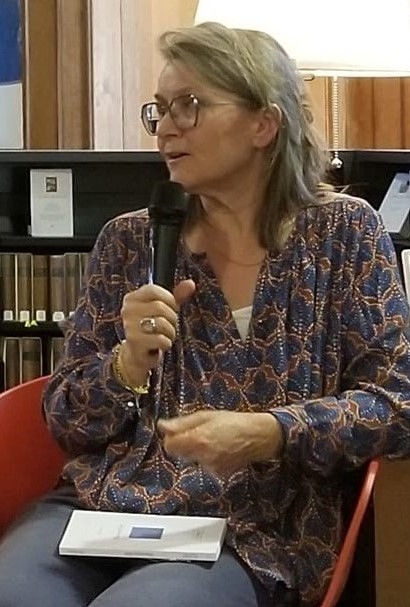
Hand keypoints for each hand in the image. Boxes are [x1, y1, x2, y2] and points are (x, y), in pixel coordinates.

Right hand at [119, 279, 194, 384]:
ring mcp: (130, 327)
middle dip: (172, 318)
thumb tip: (191, 283)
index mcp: (132, 299)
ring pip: (161, 323)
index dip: (168, 298)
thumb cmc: (151, 328)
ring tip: (166, 335)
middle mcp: (128, 311)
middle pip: (160, 306)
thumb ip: (177, 295)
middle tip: (169, 325)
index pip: (152, 290)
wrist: (137, 354)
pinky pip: (161, 339)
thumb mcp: (164, 309)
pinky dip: (167, 343)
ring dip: (171, 331)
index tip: (172, 307)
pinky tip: (161, 344)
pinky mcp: (135, 342)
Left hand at [157, 410, 283, 475]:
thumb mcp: (206, 416)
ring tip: (214, 440)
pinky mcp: (219, 474)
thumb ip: (182, 423)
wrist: (258, 436)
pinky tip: (220, 449)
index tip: (177, 432)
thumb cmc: (234, 422)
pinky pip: (206, 466)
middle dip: (185, 444)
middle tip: (199, 433)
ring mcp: (211, 467)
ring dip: (198, 451)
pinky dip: (209, 458)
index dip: (171, 438)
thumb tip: (163, 426)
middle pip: (180, 454)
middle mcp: (203, 456)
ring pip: (193, 460)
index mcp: (198, 439)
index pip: (170, 446)